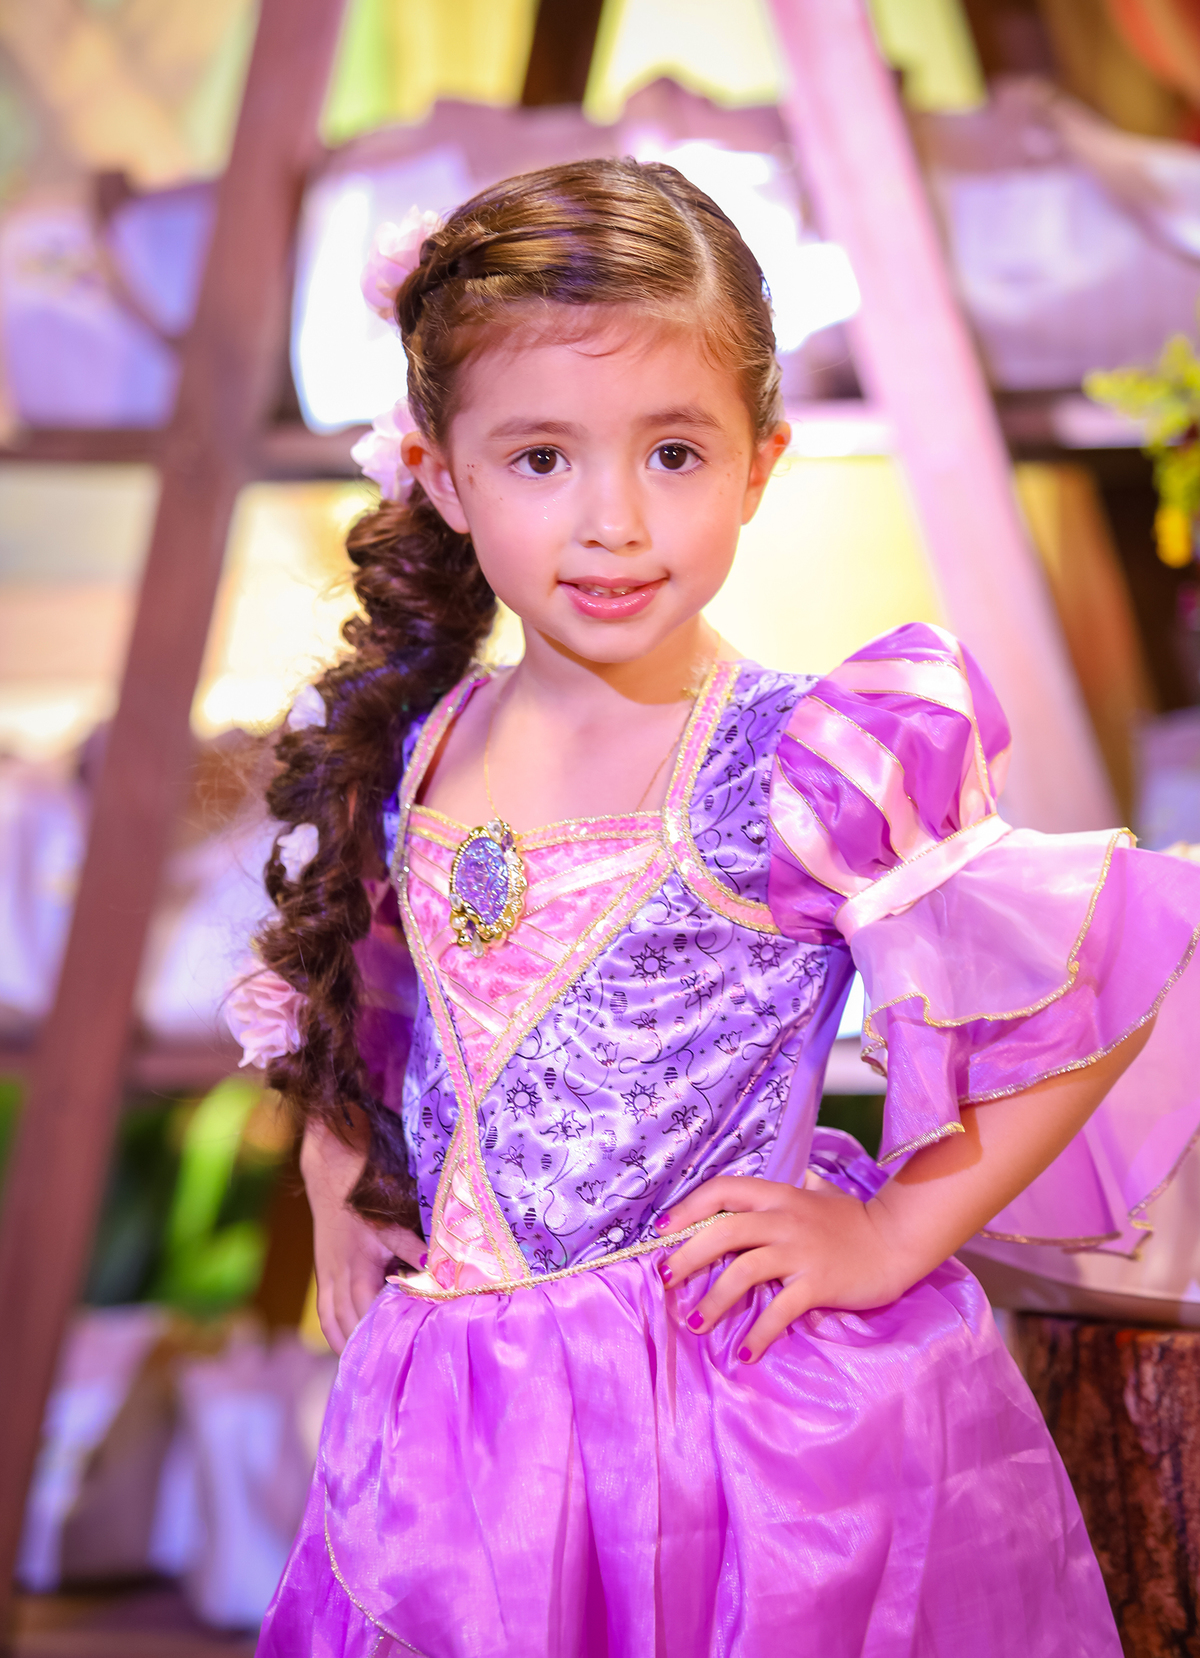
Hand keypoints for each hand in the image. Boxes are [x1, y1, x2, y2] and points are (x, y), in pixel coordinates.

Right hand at [301, 1118, 425, 1353]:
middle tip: (390, 1369)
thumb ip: (412, 1245)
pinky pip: (325, 1313)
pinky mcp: (323, 1275)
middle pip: (351, 1323)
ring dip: (349, 1344)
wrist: (332, 1173)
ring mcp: (328, 1277)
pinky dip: (335, 1332)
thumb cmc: (366, 1194)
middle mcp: (339, 1276)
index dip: (385, 1332)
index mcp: (359, 1265)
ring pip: (335, 1321)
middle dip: (368, 1346)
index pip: (371, 1311)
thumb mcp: (391, 1218)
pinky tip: (346, 1348)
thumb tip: (438, 1268)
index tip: (404, 1350)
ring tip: (368, 1368)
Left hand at [659, 1022, 1155, 1364]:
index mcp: (778, 1196)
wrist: (898, 1241)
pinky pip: (780, 1309)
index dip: (688, 1207)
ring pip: (744, 1271)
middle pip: (723, 1231)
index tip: (662, 1230)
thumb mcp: (821, 1194)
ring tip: (694, 1324)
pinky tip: (744, 1353)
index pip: (723, 1190)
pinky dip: (759, 1332)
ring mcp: (801, 1251)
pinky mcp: (819, 1282)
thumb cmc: (855, 1220)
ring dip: (714, 1300)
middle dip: (687, 1256)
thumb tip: (794, 1177)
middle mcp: (784, 1219)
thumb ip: (800, 1186)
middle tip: (664, 1280)